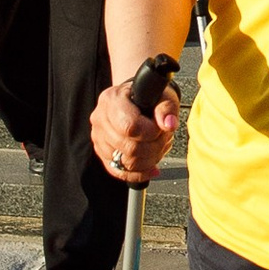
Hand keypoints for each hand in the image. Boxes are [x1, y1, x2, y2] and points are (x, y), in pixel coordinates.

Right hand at [92, 67, 178, 181]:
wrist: (136, 98)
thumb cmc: (149, 96)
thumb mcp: (163, 95)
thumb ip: (167, 108)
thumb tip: (169, 124)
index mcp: (112, 99)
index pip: (130, 126)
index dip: (151, 133)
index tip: (161, 129)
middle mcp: (100, 118)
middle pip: (128, 148)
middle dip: (154, 147)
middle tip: (164, 138)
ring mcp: (99, 137)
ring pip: (125, 162)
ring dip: (149, 160)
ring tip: (159, 146)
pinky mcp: (102, 153)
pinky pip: (118, 171)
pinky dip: (139, 173)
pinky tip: (152, 169)